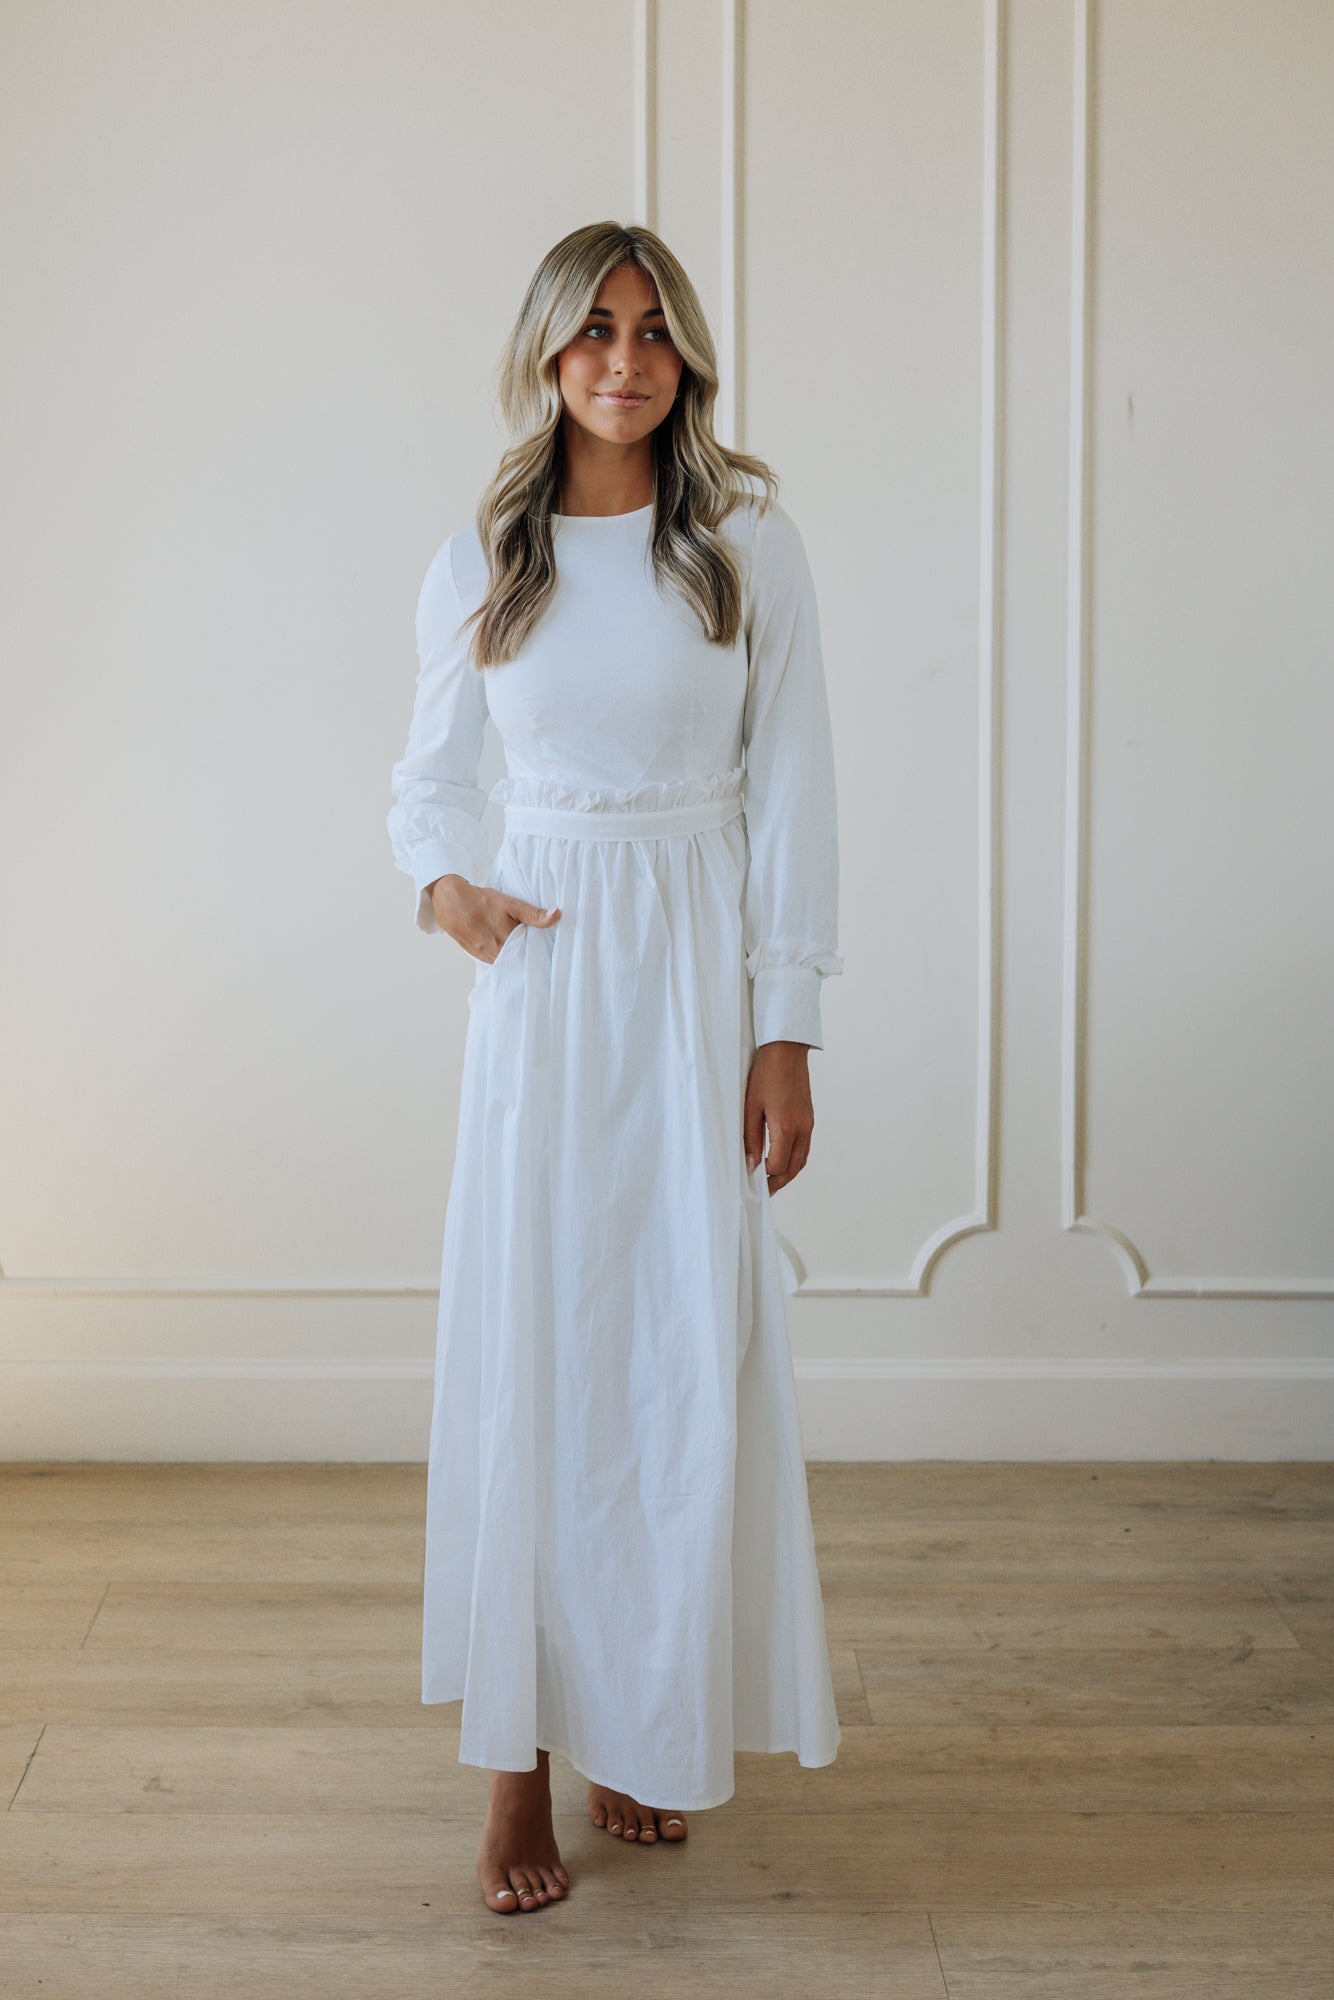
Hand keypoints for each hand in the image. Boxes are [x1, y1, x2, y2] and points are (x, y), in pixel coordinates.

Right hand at [427, 874, 560, 962]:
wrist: (450, 901)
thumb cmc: (480, 901)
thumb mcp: (511, 904)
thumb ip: (534, 914)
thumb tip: (557, 915)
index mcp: (507, 944)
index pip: (531, 956)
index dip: (540, 952)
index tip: (548, 949)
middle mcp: (496, 955)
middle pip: (519, 960)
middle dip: (528, 955)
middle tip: (538, 947)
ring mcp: (485, 957)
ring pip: (507, 961)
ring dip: (515, 956)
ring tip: (523, 946)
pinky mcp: (478, 956)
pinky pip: (495, 960)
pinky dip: (503, 955)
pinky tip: (506, 946)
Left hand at [743, 1041, 813, 1194]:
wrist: (786, 1052)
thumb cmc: (766, 1075)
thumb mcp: (751, 1107)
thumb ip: (751, 1138)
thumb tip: (751, 1163)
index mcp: (786, 1128)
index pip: (778, 1166)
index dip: (764, 1176)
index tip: (751, 1179)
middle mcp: (802, 1129)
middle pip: (794, 1168)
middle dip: (779, 1182)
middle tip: (764, 1190)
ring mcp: (808, 1124)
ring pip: (802, 1159)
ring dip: (789, 1173)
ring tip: (773, 1180)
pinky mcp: (809, 1118)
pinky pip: (805, 1147)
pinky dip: (795, 1160)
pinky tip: (783, 1159)